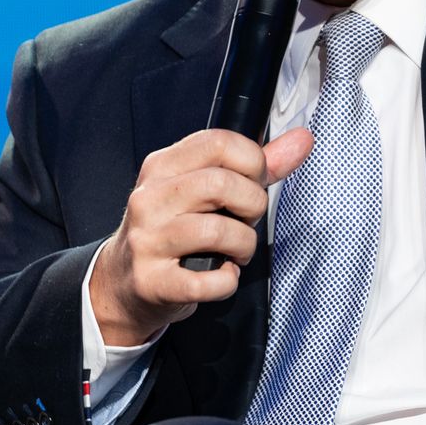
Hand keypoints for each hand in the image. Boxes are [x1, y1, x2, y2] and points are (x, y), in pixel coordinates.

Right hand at [90, 127, 312, 345]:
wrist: (123, 284)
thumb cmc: (173, 232)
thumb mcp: (202, 191)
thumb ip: (254, 167)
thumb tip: (302, 140)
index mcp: (163, 167)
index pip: (218, 142)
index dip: (252, 162)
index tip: (255, 182)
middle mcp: (150, 199)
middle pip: (222, 184)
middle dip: (252, 205)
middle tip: (247, 221)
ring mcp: (148, 240)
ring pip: (218, 231)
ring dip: (244, 245)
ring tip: (237, 251)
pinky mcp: (152, 281)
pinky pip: (209, 281)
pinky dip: (227, 282)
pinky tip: (221, 275)